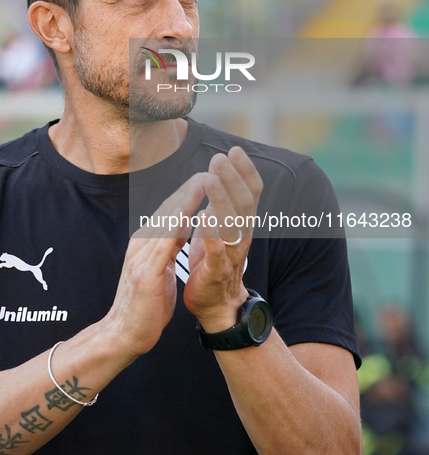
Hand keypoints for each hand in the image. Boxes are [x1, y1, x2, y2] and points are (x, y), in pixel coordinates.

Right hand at [105, 173, 207, 359]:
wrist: (124, 334)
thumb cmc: (146, 303)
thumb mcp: (158, 268)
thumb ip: (167, 246)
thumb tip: (181, 226)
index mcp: (145, 243)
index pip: (168, 212)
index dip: (187, 194)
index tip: (205, 177)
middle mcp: (141, 244)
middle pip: (167, 211)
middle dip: (188, 190)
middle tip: (208, 170)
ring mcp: (141, 258)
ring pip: (165, 222)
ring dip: (184, 201)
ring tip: (202, 183)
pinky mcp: (146, 274)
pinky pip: (163, 247)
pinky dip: (174, 228)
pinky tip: (186, 215)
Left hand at [184, 147, 262, 332]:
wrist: (217, 304)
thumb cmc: (215, 259)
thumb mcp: (222, 226)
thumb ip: (223, 203)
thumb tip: (221, 170)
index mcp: (243, 223)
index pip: (251, 192)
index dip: (245, 170)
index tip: (235, 149)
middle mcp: (243, 235)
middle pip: (244, 202)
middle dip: (232, 178)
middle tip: (220, 157)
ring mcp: (232, 254)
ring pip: (232, 223)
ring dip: (222, 199)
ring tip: (211, 179)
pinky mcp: (217, 271)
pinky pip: (218, 251)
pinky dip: (212, 234)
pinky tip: (204, 217)